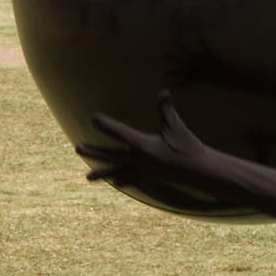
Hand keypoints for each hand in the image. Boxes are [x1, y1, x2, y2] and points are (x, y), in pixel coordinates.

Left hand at [76, 89, 207, 189]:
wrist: (198, 170)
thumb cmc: (187, 146)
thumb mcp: (176, 126)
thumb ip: (166, 110)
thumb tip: (163, 92)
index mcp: (143, 145)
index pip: (121, 133)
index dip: (106, 125)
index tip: (94, 119)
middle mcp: (139, 160)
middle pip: (111, 155)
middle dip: (94, 151)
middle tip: (77, 148)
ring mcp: (143, 170)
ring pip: (118, 171)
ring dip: (102, 174)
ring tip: (87, 178)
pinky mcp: (149, 177)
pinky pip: (132, 179)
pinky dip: (123, 180)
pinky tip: (115, 183)